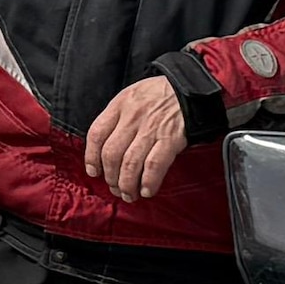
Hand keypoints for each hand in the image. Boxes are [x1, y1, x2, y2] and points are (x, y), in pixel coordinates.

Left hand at [83, 78, 197, 203]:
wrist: (193, 89)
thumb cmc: (162, 94)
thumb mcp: (134, 95)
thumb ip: (118, 117)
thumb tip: (105, 148)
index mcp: (120, 104)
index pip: (96, 134)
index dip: (91, 157)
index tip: (94, 171)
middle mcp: (133, 117)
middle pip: (111, 154)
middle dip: (110, 177)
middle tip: (115, 188)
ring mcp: (151, 128)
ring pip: (130, 163)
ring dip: (127, 184)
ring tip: (129, 194)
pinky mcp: (170, 138)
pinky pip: (153, 165)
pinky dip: (148, 181)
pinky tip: (147, 191)